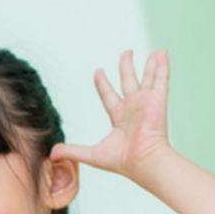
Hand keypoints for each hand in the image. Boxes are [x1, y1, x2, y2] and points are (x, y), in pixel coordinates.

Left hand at [50, 49, 171, 179]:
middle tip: (126, 53)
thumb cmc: (122, 161)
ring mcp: (146, 103)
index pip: (109, 96)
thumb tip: (52, 154)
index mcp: (119, 117)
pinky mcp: (157, 100)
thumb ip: (72, 151)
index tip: (98, 71)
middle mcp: (133, 108)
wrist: (143, 162)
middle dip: (126, 67)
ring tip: (156, 51)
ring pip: (148, 78)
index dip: (103, 83)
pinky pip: (160, 79)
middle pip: (128, 82)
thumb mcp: (91, 155)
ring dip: (150, 65)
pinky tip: (162, 54)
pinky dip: (162, 67)